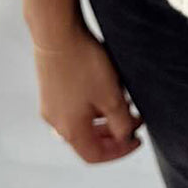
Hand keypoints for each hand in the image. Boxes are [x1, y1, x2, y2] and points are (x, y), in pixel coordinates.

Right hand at [33, 31, 144, 162]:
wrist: (56, 32)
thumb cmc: (85, 64)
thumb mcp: (112, 97)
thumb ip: (121, 123)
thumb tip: (125, 136)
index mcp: (70, 129)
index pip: (95, 156)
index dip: (119, 152)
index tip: (137, 139)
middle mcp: (56, 121)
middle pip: (87, 140)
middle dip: (113, 134)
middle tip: (133, 122)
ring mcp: (49, 104)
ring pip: (81, 122)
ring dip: (103, 118)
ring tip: (122, 102)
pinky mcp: (49, 88)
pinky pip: (73, 107)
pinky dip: (91, 106)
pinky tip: (104, 88)